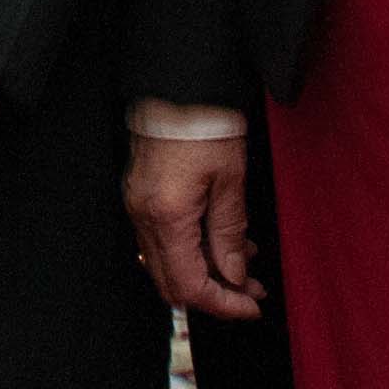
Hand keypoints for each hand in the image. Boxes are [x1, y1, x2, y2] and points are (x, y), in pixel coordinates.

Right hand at [124, 130, 265, 319]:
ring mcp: (137, 206)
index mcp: (167, 216)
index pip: (190, 285)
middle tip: (252, 289)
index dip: (223, 303)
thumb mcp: (230, 180)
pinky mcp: (139, 195)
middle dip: (215, 293)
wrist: (178, 83)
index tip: (252, 305)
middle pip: (172, 283)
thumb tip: (234, 276)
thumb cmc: (205, 122)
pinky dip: (191, 249)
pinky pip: (161, 239)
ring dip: (205, 271)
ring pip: (167, 263)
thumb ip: (229, 233)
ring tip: (245, 260)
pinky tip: (220, 237)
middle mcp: (144, 216)